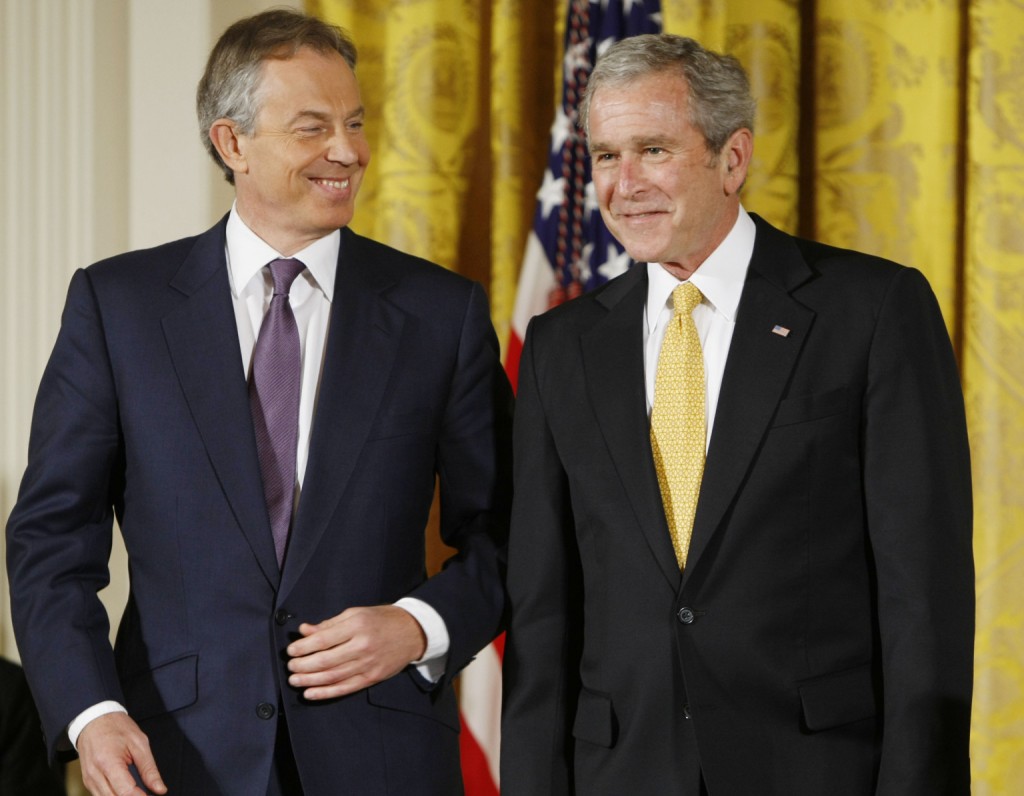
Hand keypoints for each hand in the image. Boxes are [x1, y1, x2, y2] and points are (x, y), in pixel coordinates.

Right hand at [77, 712, 166, 795]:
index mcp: (108, 763)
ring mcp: (89, 780)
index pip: (125, 792)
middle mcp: (95, 775)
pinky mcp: (88, 782)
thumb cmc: (116, 728)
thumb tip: (159, 789)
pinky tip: (126, 791)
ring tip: (139, 792)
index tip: (153, 795)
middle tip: (147, 793)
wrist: (94, 720)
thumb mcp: (139, 743)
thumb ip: (149, 769)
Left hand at [286, 604, 426, 699]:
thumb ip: (329, 624)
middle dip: (303, 665)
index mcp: (357, 625)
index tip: (291, 650)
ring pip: (333, 677)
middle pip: (325, 661)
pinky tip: (311, 693)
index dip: (303, 647)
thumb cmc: (381, 619)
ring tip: (294, 680)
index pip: (323, 640)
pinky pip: (345, 688)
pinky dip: (326, 692)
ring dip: (310, 680)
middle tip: (290, 666)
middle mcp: (362, 646)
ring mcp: (368, 664)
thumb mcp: (356, 613)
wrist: (413, 631)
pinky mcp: (372, 677)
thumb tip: (304, 631)